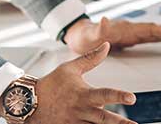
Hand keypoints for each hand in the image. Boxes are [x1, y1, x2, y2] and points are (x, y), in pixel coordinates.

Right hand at [12, 43, 137, 123]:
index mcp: (83, 95)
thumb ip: (90, 59)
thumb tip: (106, 45)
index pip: (104, 95)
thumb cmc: (51, 84)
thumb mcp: (70, 68)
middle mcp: (81, 111)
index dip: (118, 96)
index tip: (132, 98)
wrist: (28, 103)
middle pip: (104, 120)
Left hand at [63, 16, 160, 54]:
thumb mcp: (90, 35)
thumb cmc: (84, 36)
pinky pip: (148, 38)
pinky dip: (160, 40)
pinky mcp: (128, 39)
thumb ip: (99, 28)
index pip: (151, 29)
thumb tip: (106, 20)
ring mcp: (130, 34)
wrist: (78, 35)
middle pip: (156, 30)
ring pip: (154, 34)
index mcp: (126, 28)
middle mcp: (130, 29)